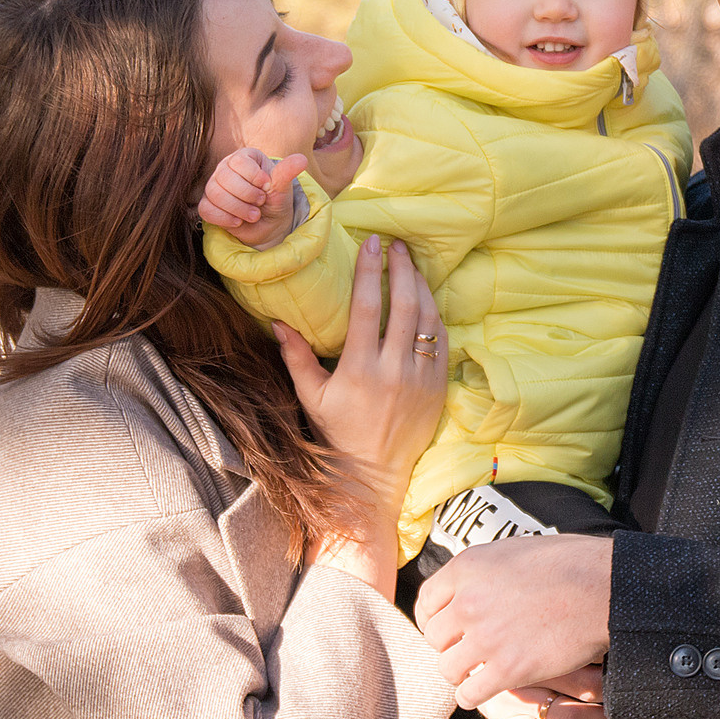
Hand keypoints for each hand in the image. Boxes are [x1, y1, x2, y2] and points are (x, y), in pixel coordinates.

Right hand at [199, 145, 308, 247]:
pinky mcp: (208, 204)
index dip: (254, 177)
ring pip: (214, 193)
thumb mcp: (282, 187)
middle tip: (261, 203)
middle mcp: (225, 168)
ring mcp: (214, 186)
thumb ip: (286, 173)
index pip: (239, 161)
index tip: (267, 187)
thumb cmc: (275, 201)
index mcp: (244, 157)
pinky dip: (224, 218)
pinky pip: (206, 209)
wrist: (269, 226)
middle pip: (224, 177)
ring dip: (238, 208)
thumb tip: (302, 159)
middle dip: (246, 194)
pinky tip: (238, 222)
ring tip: (254, 215)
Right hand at [279, 236, 446, 593]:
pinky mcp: (439, 386)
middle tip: (396, 245)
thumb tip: (278, 321)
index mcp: (360, 369)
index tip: (371, 244)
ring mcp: (421, 378)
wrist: (375, 473)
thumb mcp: (311, 396)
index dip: (370, 272)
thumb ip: (296, 357)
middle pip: (403, 305)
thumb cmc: (338, 432)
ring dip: (422, 286)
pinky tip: (427, 298)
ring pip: (427, 319)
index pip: (368, 307)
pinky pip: (441, 341)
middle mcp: (394, 370)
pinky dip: (435, 315)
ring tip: (412, 263)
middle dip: (401, 269)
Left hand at [417, 533, 613, 708]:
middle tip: (468, 650)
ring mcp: (487, 638)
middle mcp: (468, 602)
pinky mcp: (508, 669)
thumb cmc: (571, 563)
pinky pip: (469, 694)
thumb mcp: (516, 550)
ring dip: (460, 672)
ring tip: (477, 670)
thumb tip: (474, 584)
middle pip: (435, 637)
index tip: (446, 629)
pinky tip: (487, 688)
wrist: (606, 586)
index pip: (426, 601)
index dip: (433, 618)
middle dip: (450, 645)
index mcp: (468, 567)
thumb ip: (486, 570)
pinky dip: (473, 695)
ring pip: (448, 668)